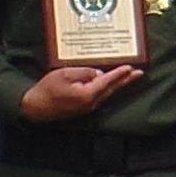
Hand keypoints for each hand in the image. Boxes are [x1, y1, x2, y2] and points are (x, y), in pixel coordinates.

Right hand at [19, 63, 139, 123]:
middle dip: (126, 80)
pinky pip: (100, 97)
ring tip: (129, 77)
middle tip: (139, 73)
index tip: (131, 67)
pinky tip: (111, 84)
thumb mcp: (64, 74)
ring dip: (118, 84)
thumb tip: (98, 73)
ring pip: (107, 94)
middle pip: (112, 89)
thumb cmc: (47, 90)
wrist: (36, 108)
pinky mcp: (84, 108)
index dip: (119, 73)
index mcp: (87, 95)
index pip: (107, 81)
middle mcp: (91, 104)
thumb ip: (84, 72)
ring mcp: (88, 108)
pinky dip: (108, 89)